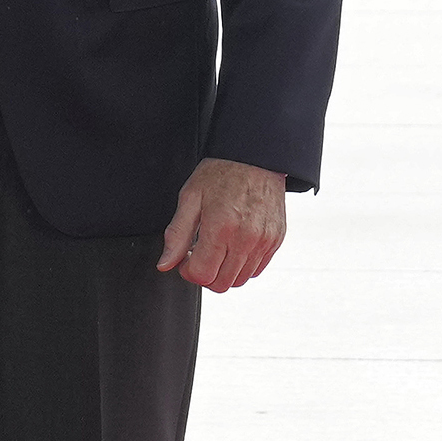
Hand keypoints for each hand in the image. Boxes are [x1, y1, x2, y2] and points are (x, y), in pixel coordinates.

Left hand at [156, 157, 289, 292]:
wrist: (256, 156)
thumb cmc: (221, 173)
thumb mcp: (190, 197)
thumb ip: (177, 234)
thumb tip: (165, 264)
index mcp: (221, 227)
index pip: (202, 275)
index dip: (187, 271)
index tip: (186, 257)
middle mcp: (246, 238)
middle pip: (221, 284)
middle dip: (205, 275)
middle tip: (199, 255)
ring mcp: (264, 241)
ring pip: (240, 280)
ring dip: (224, 271)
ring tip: (218, 248)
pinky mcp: (276, 240)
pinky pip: (256, 270)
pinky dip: (242, 266)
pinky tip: (233, 246)